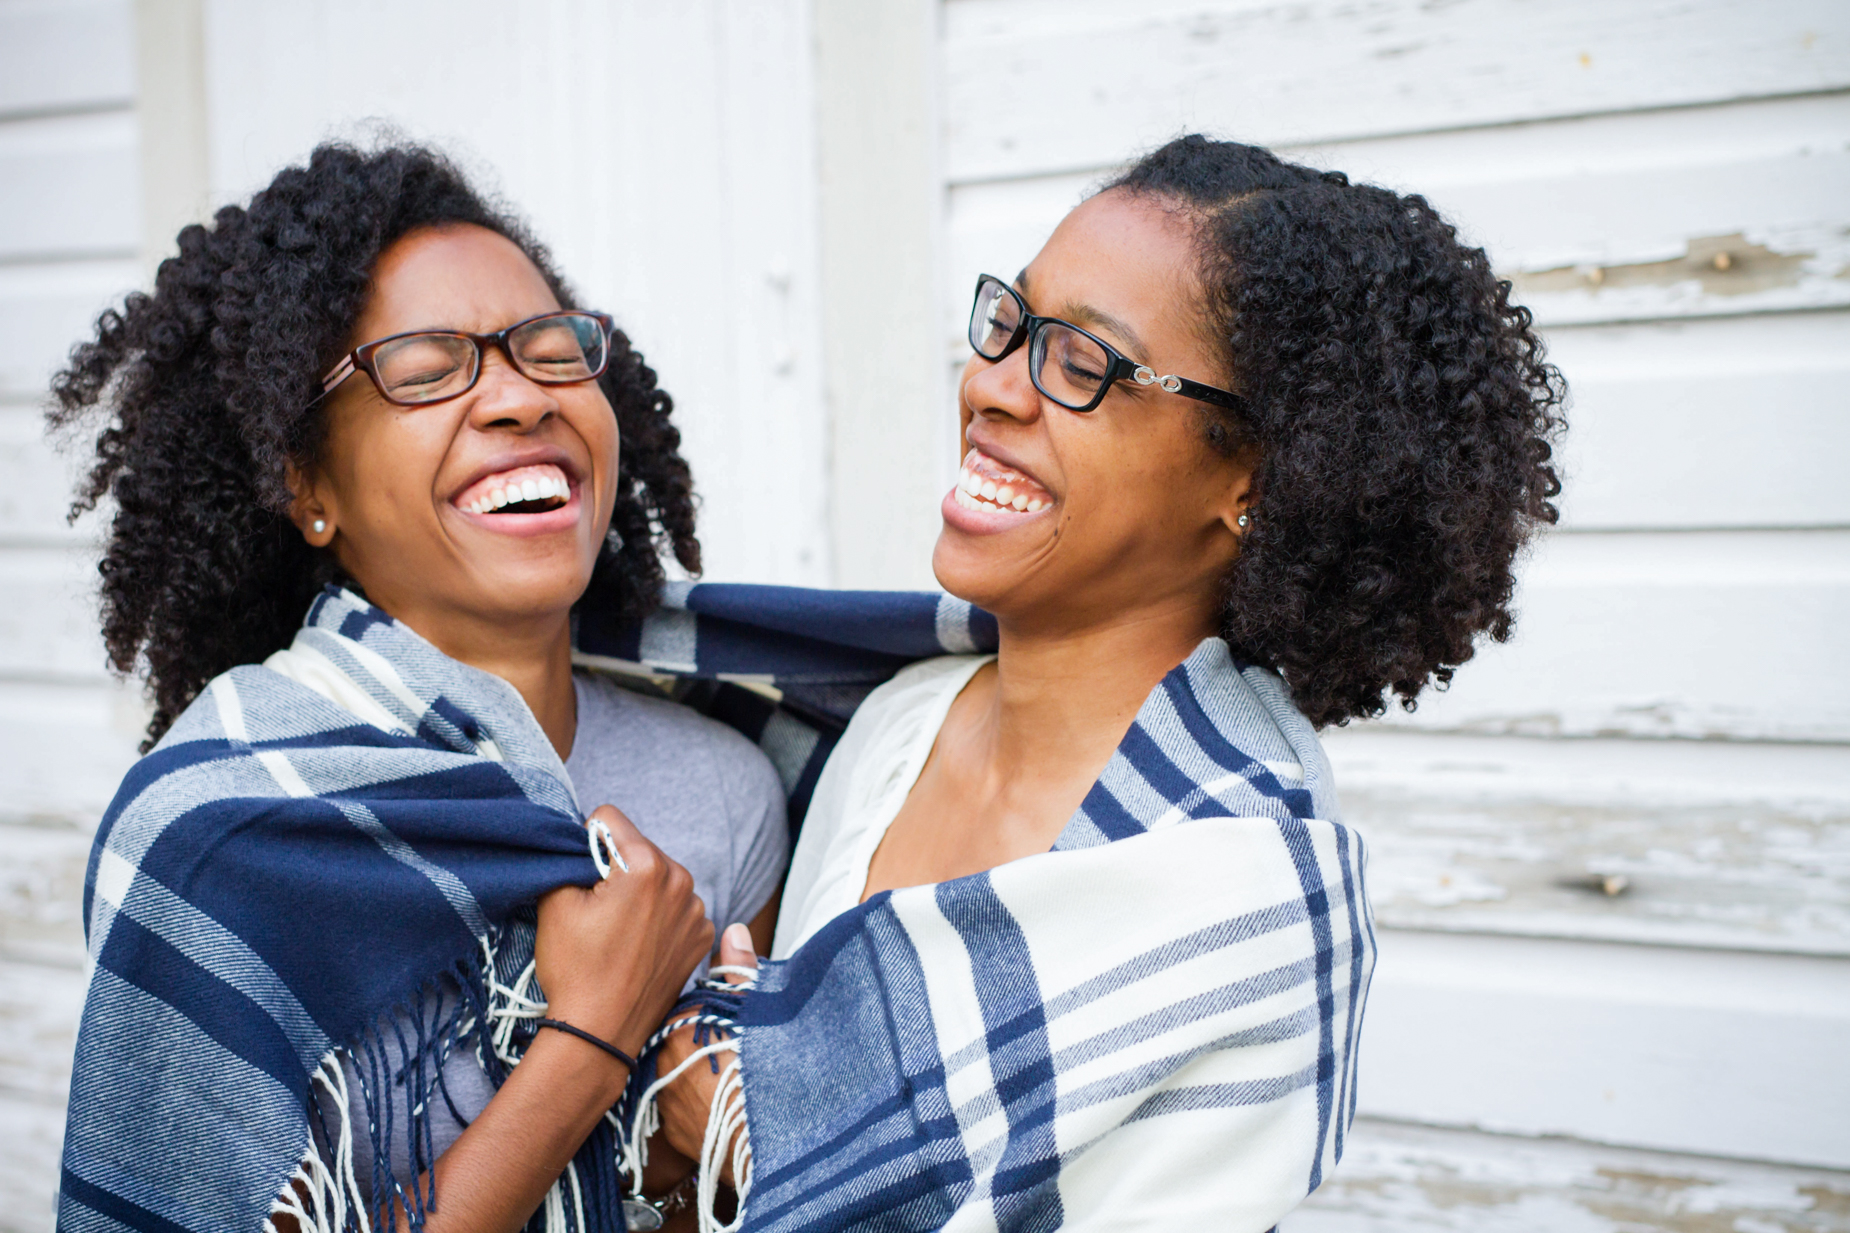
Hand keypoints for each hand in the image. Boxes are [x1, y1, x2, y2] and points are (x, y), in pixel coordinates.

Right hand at [535, 804, 713, 1063]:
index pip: (609, 819)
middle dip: (616, 869)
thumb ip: (568, 856)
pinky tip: (638, 946)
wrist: (600, 1034)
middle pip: (638, 849)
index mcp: (647, 865)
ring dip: (640, 893)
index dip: (585, 842)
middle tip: (597, 911)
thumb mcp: (555, 901)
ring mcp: (697, 911)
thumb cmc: (576, 970)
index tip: (579, 875)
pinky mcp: (702, 936)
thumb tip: (579, 842)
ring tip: (618, 932)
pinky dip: (658, 918)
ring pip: (658, 878)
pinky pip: (676, 907)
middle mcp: (682, 881)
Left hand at [654, 923, 759, 1174]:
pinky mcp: (670, 1130)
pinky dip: (694, 1104)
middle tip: (730, 1049)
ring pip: (676, 1073)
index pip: (687, 1006)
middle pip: (677, 1038)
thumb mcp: (759, 1011)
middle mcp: (662, 1058)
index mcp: (682, 1023)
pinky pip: (678, 1107)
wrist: (762, 1138)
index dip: (709, 1012)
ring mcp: (663, 1096)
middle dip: (697, 1040)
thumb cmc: (766, 1070)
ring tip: (726, 1079)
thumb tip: (733, 930)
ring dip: (693, 1073)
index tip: (728, 1020)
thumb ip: (741, 972)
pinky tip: (718, 1104)